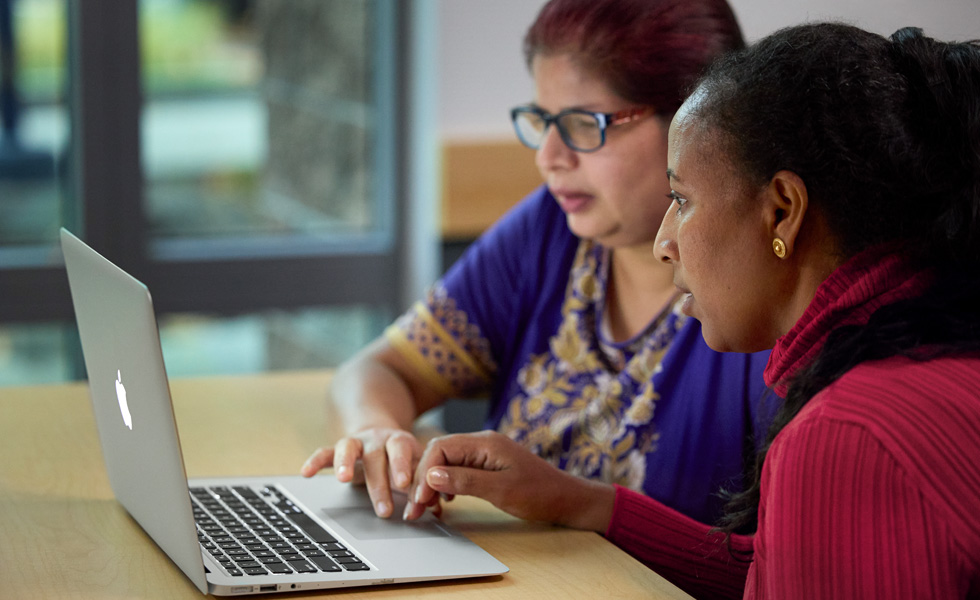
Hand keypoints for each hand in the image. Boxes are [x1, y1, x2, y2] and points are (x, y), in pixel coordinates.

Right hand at [301, 427, 421, 517]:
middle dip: (379, 484)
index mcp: (399, 441)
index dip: (402, 466)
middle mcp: (376, 439)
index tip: (404, 486)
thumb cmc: (400, 457)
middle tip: (383, 510)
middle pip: (376, 456)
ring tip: (343, 479)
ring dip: (345, 462)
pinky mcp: (338, 449)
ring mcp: (356, 442)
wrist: (380, 433)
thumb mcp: (414, 465)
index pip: (401, 450)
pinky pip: (324, 452)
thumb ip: (424, 485)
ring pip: (348, 447)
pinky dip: (315, 461)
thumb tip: (436, 508)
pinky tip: (306, 473)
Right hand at [402, 431, 615, 531]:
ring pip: (446, 463)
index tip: (419, 499)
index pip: (441, 448)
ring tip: (425, 508)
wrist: (566, 499)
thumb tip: (432, 476)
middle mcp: (482, 443)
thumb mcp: (501, 490)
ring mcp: (485, 454)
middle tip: (414, 509)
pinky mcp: (487, 466)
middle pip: (440, 455)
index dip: (424, 473)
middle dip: (423, 481)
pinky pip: (457, 470)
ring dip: (432, 484)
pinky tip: (444, 501)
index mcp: (485, 443)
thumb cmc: (540, 494)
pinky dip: (445, 485)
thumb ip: (466, 481)